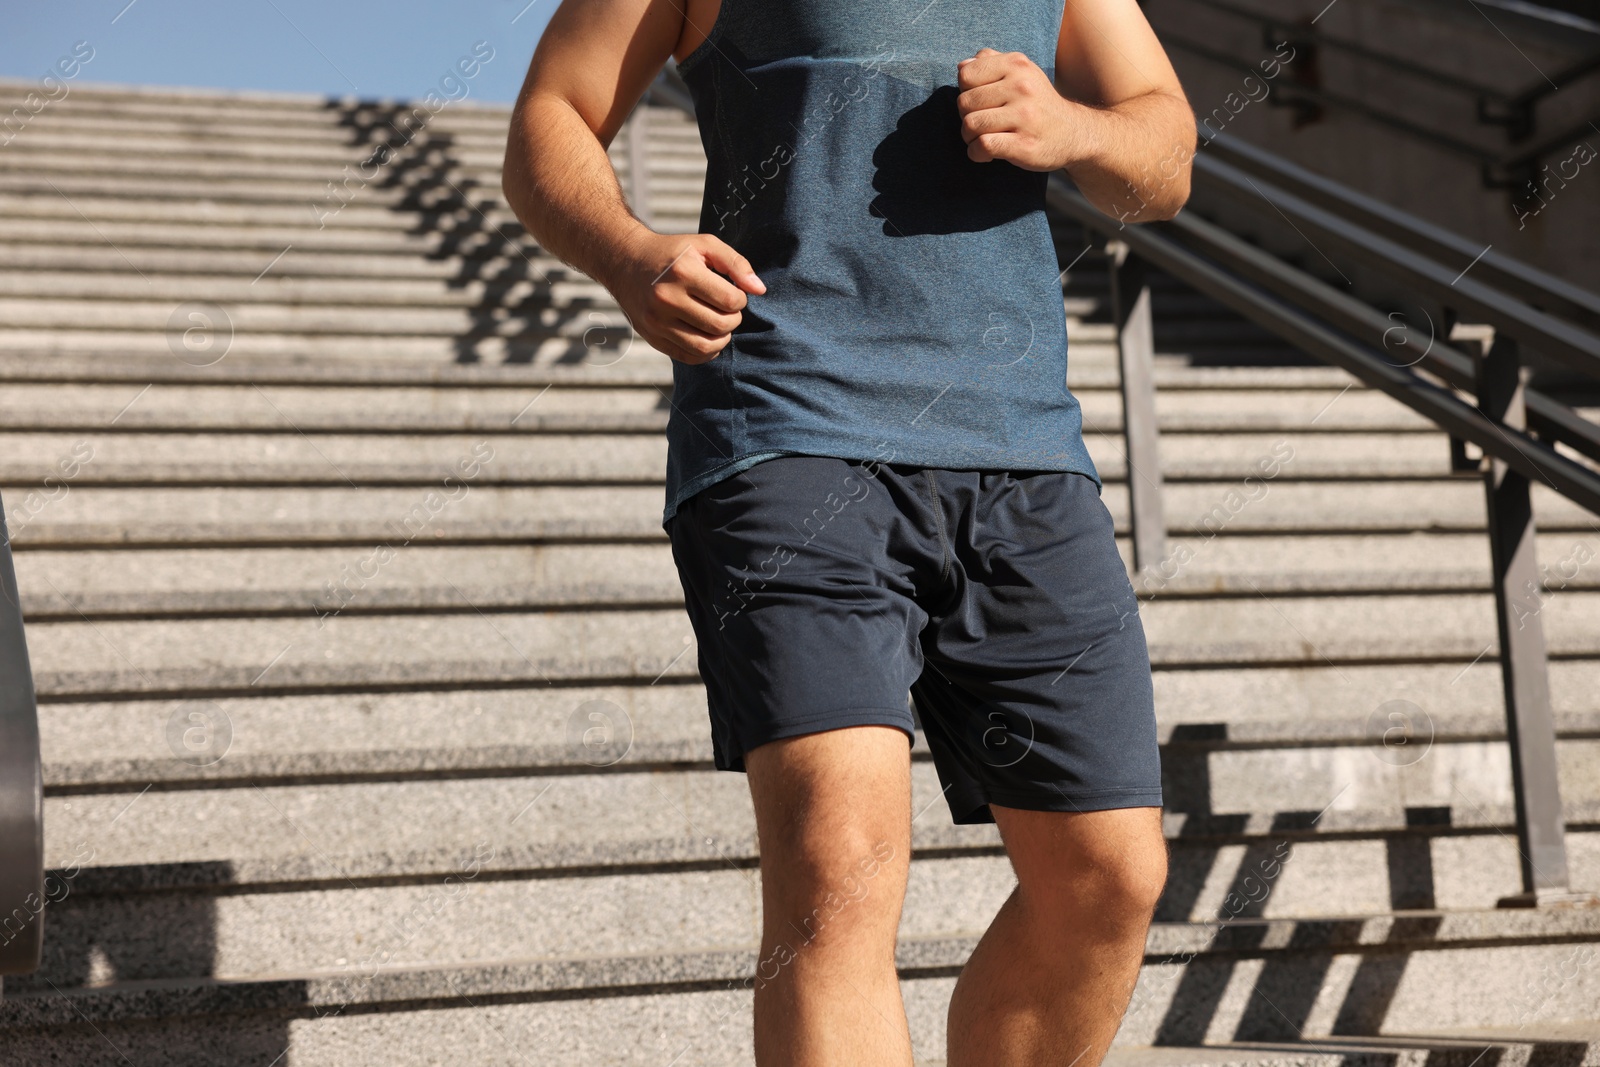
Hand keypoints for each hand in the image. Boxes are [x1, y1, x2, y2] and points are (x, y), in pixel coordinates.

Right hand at [606, 230, 765, 364]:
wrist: (626, 262)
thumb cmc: (673, 253)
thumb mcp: (705, 245)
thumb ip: (736, 264)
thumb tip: (759, 290)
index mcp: (683, 273)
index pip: (730, 301)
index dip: (740, 299)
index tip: (733, 292)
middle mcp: (667, 299)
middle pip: (720, 325)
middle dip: (733, 319)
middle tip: (728, 309)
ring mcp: (657, 322)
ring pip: (705, 347)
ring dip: (722, 338)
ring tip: (720, 324)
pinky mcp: (652, 337)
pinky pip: (688, 357)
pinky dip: (706, 352)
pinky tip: (707, 336)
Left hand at [956, 47, 1082, 171]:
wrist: (1074, 133)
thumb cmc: (1037, 103)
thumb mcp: (1022, 73)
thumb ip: (991, 63)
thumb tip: (962, 66)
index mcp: (1017, 65)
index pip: (965, 74)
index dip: (965, 91)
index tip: (979, 102)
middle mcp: (1021, 87)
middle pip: (964, 102)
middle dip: (965, 116)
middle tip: (981, 124)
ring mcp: (1024, 116)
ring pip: (971, 124)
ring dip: (969, 137)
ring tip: (982, 138)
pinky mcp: (1023, 144)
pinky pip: (983, 145)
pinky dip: (976, 153)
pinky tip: (986, 155)